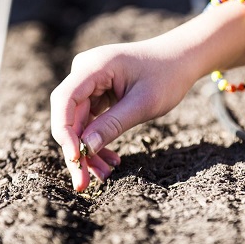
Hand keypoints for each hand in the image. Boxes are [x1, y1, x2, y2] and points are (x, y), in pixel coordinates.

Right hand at [50, 41, 194, 190]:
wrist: (181, 60)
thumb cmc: (166, 76)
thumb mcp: (143, 104)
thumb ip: (113, 125)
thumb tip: (85, 149)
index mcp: (94, 67)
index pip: (64, 100)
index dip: (64, 131)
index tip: (75, 158)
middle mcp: (86, 73)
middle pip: (69, 117)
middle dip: (76, 151)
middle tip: (82, 184)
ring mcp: (90, 84)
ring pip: (79, 124)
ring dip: (89, 151)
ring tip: (104, 175)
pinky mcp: (97, 94)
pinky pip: (91, 122)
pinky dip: (99, 142)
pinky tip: (111, 160)